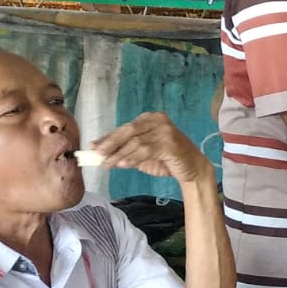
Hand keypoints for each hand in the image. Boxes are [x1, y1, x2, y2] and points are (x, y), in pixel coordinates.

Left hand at [92, 113, 211, 185]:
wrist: (193, 168)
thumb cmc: (167, 160)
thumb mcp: (143, 154)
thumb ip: (125, 150)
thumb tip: (99, 151)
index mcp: (151, 118)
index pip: (125, 127)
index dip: (108, 137)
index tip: (93, 147)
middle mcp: (158, 121)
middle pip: (128, 131)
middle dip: (110, 143)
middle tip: (97, 154)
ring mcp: (165, 131)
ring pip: (136, 142)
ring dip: (119, 154)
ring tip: (107, 164)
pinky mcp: (170, 144)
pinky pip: (146, 151)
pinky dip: (132, 158)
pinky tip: (122, 165)